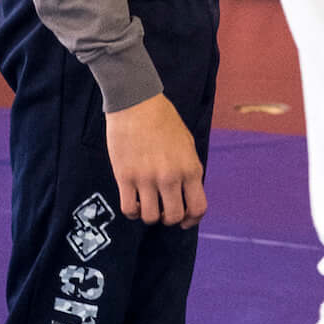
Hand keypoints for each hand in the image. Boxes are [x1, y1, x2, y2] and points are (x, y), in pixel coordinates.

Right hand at [105, 92, 206, 226]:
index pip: (198, 208)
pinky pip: (128, 209)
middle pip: (174, 217)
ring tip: (147, 203)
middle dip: (170, 218)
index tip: (185, 221)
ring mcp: (147, 178)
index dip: (192, 220)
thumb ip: (189, 169)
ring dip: (149, 215)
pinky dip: (132, 211)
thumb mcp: (187, 143)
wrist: (136, 102)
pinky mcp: (125, 176)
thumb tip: (187, 192)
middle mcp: (170, 177)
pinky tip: (133, 201)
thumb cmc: (163, 119)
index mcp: (190, 168)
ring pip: (150, 217)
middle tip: (163, 210)